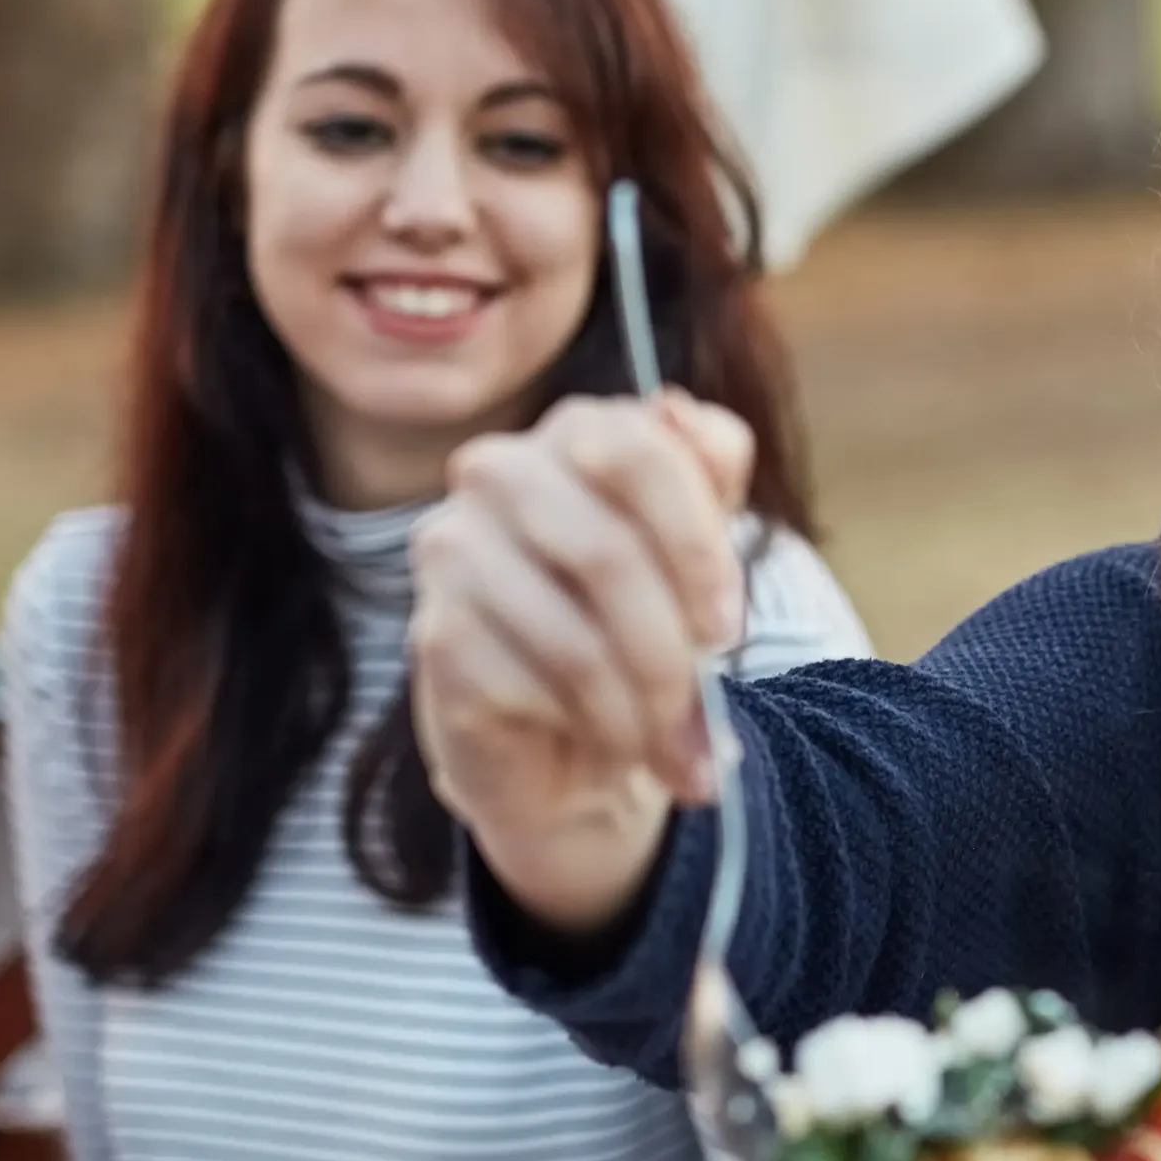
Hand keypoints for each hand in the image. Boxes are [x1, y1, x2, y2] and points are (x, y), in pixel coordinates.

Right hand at [406, 391, 754, 937]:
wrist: (563, 732)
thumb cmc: (639, 620)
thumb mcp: (699, 543)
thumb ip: (709, 470)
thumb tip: (683, 416)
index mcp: (576, 432)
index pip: (639, 451)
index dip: (696, 547)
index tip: (726, 626)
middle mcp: (500, 471)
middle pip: (608, 553)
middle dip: (671, 649)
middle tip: (703, 708)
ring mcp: (453, 549)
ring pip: (575, 638)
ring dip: (640, 708)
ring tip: (668, 745)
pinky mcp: (435, 633)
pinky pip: (535, 688)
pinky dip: (593, 727)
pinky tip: (610, 742)